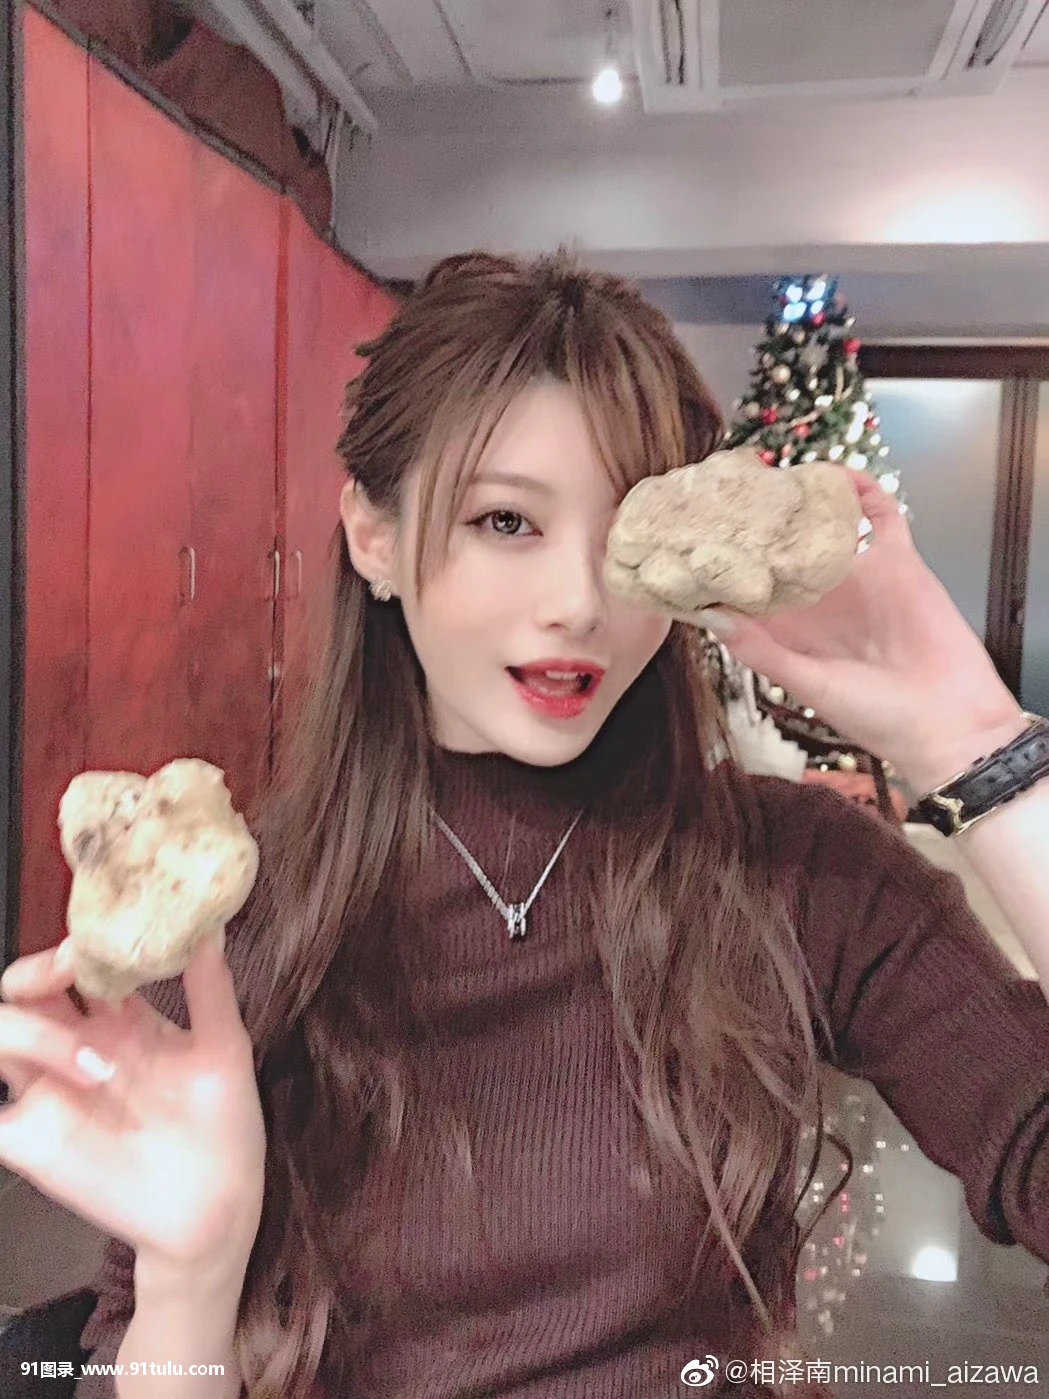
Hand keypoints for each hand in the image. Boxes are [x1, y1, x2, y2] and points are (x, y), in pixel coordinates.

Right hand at [0, 934, 264, 1279]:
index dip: (79, 943)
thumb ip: (211, 988)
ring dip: (34, 1034)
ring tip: (98, 1066)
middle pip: (23, 988)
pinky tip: (27, 1093)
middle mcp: (78, 1047)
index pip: (77, 963)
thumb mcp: (225, 1049)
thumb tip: (208, 927)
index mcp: (120, 1020)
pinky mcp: (33, 1141)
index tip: (103, 937)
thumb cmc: (224, 1126)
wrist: (219, 1207)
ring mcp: (52, 1091)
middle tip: (73, 969)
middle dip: (39, 970)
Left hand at [697, 466, 1021, 778]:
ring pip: (821, 526)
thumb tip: (711, 614)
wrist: (950, 724)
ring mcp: (856, 578)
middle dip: (752, 523)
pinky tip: (835, 475)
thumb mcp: (809, 685)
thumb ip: (760, 650)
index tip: (689, 540)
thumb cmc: (878, 719)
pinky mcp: (897, 562)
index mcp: (788, 631)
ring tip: (770, 475)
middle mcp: (818, 601)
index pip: (743, 589)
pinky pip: (879, 516)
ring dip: (799, 502)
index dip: (720, 566)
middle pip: (777, 550)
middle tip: (723, 490)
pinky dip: (860, 491)